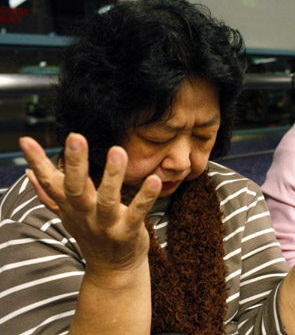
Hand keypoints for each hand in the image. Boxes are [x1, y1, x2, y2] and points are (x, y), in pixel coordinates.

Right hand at [19, 133, 160, 274]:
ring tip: (117, 151)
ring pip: (107, 200)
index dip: (37, 162)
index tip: (26, 139)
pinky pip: (137, 214)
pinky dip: (145, 198)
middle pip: (75, 188)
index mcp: (71, 206)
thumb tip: (28, 173)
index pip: (51, 182)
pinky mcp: (128, 233)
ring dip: (112, 176)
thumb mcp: (68, 214)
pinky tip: (154, 180)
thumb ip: (49, 193)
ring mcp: (106, 225)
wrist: (112, 271)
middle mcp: (85, 214)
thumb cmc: (92, 235)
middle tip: (75, 137)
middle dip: (74, 163)